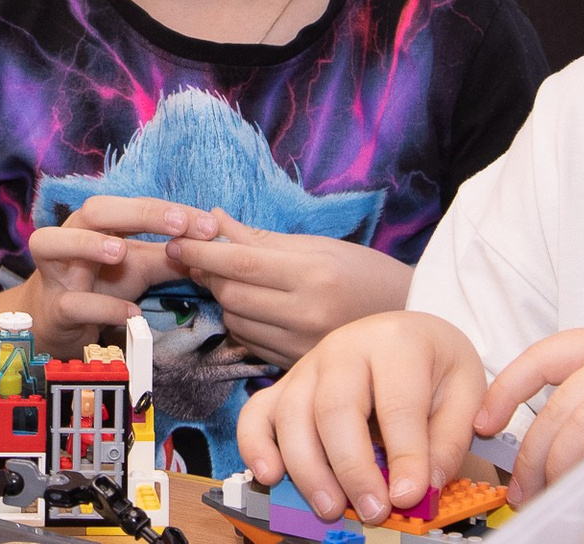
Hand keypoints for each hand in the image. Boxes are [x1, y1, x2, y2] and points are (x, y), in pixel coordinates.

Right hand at [23, 196, 218, 355]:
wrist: (58, 323)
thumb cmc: (99, 285)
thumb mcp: (139, 267)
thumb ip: (171, 257)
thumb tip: (212, 247)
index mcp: (98, 223)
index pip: (136, 206)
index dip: (172, 212)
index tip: (209, 225)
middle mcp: (71, 236)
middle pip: (94, 210)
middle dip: (137, 213)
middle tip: (178, 225)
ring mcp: (56, 272)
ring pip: (52, 243)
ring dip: (88, 244)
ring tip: (122, 252)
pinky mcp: (53, 308)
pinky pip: (71, 303)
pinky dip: (102, 307)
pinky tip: (131, 314)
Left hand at [167, 208, 413, 368]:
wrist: (407, 316)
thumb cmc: (364, 271)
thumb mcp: (318, 246)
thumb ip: (262, 238)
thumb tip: (213, 219)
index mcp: (312, 273)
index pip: (240, 261)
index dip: (202, 251)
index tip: (176, 239)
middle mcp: (305, 312)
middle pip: (231, 294)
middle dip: (208, 273)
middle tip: (198, 256)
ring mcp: (301, 344)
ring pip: (236, 321)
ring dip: (223, 299)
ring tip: (229, 280)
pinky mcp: (298, 365)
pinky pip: (251, 343)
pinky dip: (241, 323)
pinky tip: (251, 308)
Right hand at [237, 311, 485, 526]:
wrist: (407, 334)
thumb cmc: (435, 365)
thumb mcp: (464, 390)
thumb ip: (450, 438)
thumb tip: (425, 486)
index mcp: (398, 343)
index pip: (398, 403)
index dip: (404, 454)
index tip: (410, 497)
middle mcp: (346, 347)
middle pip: (336, 408)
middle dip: (352, 467)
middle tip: (372, 511)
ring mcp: (309, 366)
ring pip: (293, 416)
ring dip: (308, 469)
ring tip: (331, 509)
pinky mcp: (285, 385)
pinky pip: (256, 413)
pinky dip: (255, 446)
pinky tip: (270, 477)